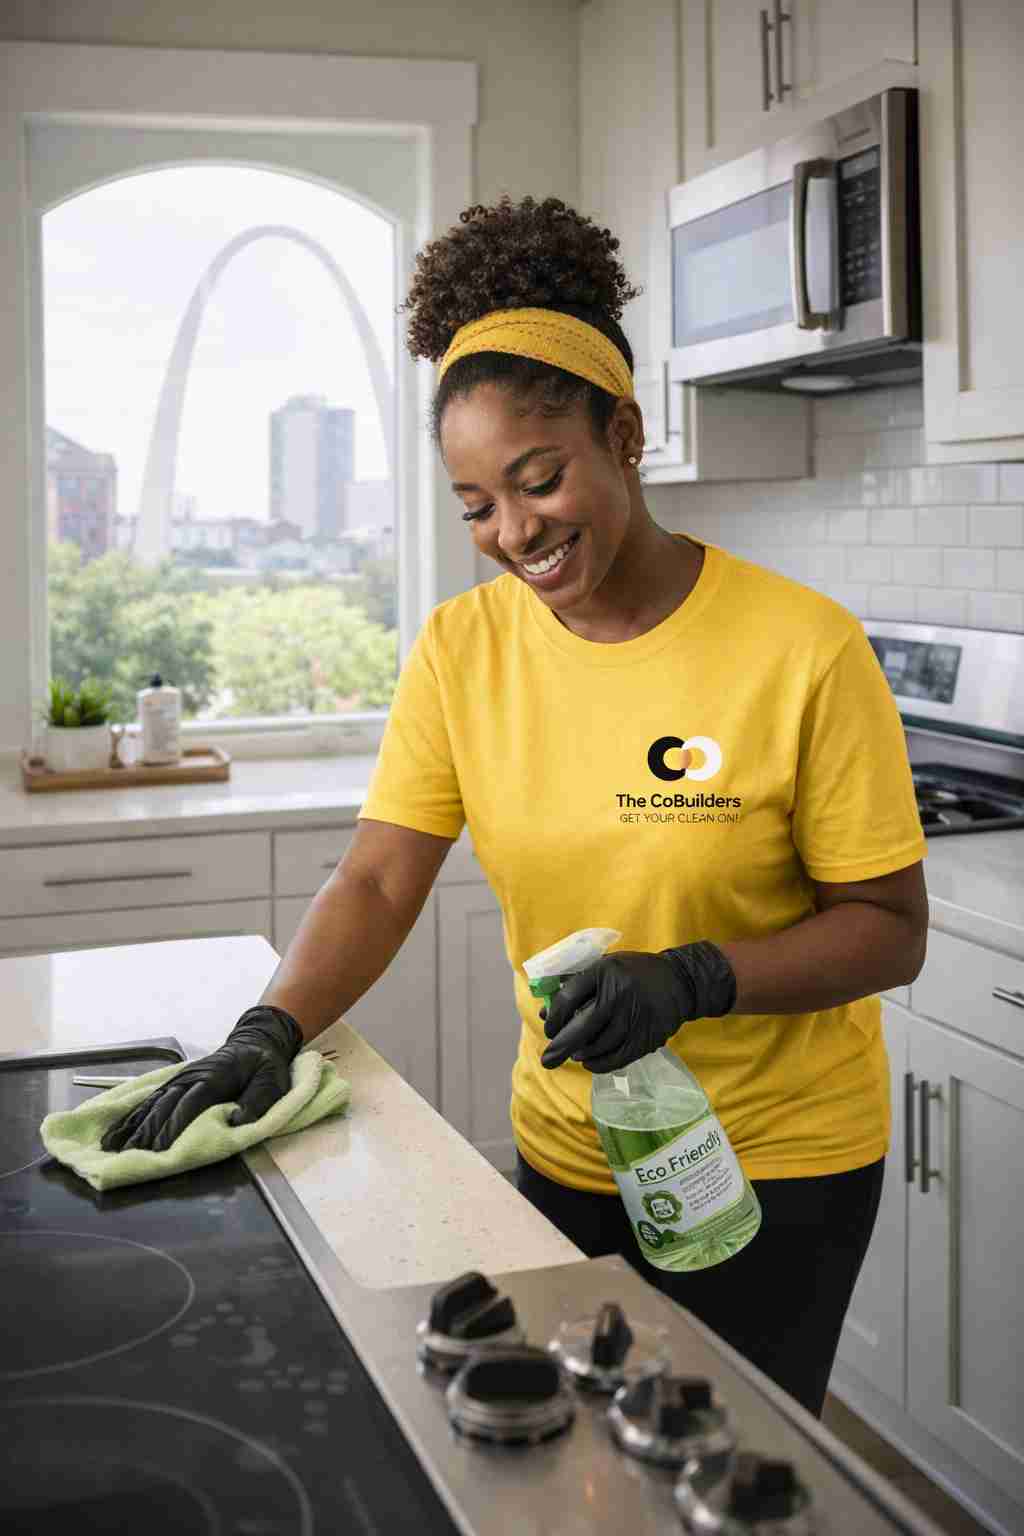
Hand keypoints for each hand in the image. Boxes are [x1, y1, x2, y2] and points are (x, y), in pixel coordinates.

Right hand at [100, 1005, 303, 1153]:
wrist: (257, 1042)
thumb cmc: (264, 1066)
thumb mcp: (273, 1082)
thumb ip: (257, 1101)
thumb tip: (237, 1121)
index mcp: (215, 1076)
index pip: (190, 1103)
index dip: (174, 1125)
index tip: (160, 1147)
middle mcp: (191, 1077)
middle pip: (165, 1105)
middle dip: (147, 1131)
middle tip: (129, 1154)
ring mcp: (180, 1080)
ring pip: (153, 1104)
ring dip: (133, 1125)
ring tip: (112, 1146)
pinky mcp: (175, 1085)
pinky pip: (150, 1101)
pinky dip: (132, 1117)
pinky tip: (116, 1132)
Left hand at [539, 942, 735, 1071]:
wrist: (679, 981)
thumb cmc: (633, 973)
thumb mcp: (605, 967)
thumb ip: (576, 986)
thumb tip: (545, 1014)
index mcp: (604, 971)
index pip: (569, 997)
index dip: (554, 1017)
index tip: (549, 1028)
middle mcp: (618, 994)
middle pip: (582, 1027)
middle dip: (560, 1047)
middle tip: (547, 1060)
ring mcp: (634, 1017)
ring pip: (599, 1046)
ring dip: (581, 1054)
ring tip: (574, 1055)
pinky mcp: (647, 1036)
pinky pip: (617, 1058)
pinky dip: (600, 1064)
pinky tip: (590, 1062)